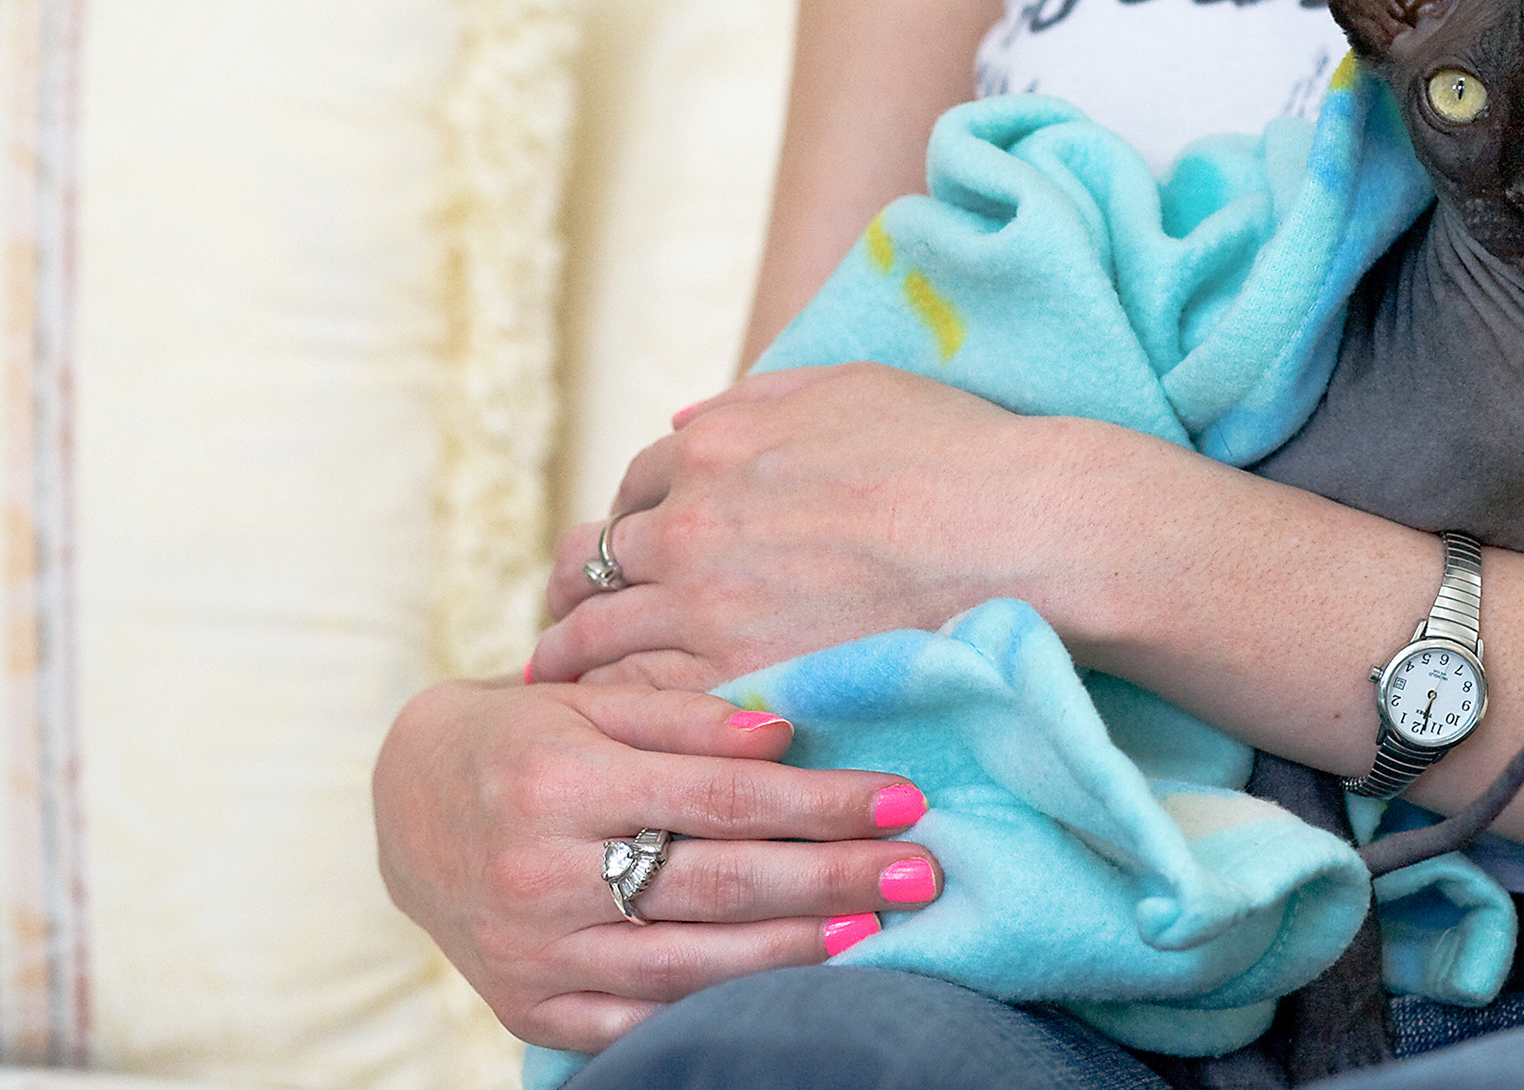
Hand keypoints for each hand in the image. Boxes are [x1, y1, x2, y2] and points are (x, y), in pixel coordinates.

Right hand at [371, 676, 941, 1052]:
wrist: (402, 806)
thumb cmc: (517, 738)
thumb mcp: (586, 703)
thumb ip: (684, 715)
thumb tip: (785, 734)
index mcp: (561, 784)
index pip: (723, 799)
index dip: (821, 802)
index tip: (901, 799)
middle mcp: (542, 875)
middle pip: (719, 885)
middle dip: (832, 879)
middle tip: (919, 870)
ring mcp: (534, 954)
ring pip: (689, 963)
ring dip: (794, 950)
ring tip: (873, 930)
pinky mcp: (530, 1007)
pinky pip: (637, 1022)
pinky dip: (716, 1008)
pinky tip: (786, 989)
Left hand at [534, 363, 1071, 687]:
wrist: (1018, 533)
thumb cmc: (951, 451)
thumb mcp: (845, 387)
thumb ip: (752, 401)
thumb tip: (683, 421)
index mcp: (713, 448)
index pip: (636, 488)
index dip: (626, 521)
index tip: (621, 551)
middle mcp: (691, 524)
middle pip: (594, 563)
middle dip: (570, 591)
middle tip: (559, 621)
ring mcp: (708, 607)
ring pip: (599, 637)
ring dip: (571, 656)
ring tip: (559, 683)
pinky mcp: (740, 679)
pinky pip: (641, 700)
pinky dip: (614, 710)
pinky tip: (612, 726)